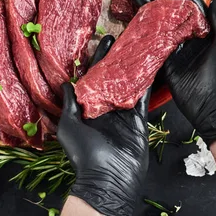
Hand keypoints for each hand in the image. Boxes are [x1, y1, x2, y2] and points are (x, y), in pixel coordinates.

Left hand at [56, 35, 149, 215]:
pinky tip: (150, 66)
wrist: (108, 177)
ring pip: (128, 82)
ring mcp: (122, 111)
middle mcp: (105, 106)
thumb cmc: (84, 154)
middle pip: (111, 75)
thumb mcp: (69, 126)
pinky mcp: (138, 118)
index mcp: (88, 106)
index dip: (96, 58)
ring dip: (131, 65)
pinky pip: (142, 96)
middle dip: (115, 57)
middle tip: (120, 37)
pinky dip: (147, 82)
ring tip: (136, 46)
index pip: (92, 76)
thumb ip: (70, 103)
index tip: (102, 41)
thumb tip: (66, 82)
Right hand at [132, 0, 215, 144]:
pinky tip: (132, 15)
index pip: (188, 1)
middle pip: (170, 8)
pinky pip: (151, 43)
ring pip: (158, 22)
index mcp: (206, 28)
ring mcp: (175, 49)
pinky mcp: (164, 63)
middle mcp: (189, 36)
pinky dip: (142, 30)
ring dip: (146, 5)